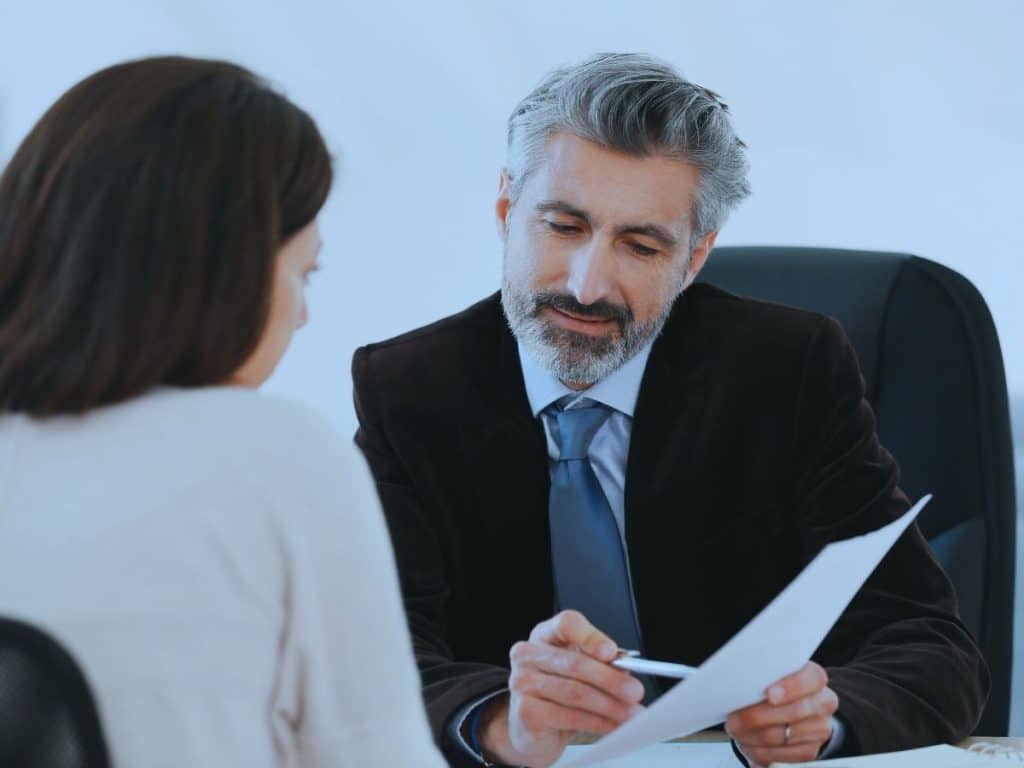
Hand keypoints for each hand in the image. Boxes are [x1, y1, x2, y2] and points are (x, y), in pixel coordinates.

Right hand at [478, 610, 644, 766]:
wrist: (531, 727)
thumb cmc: (558, 692)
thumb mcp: (580, 671)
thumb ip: (601, 663)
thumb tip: (626, 668)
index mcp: (545, 634)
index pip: (566, 624)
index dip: (590, 637)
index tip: (612, 652)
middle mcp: (528, 654)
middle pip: (574, 662)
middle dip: (610, 679)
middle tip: (635, 691)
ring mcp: (522, 683)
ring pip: (575, 693)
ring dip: (609, 705)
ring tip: (630, 713)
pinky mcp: (525, 712)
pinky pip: (569, 717)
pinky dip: (597, 722)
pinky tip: (612, 725)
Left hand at [725, 662, 837, 767]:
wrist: (786, 712)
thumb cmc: (774, 689)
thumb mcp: (770, 676)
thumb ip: (764, 676)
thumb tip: (742, 683)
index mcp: (815, 678)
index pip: (811, 678)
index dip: (790, 687)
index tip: (769, 694)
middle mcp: (823, 703)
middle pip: (794, 711)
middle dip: (757, 717)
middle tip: (734, 719)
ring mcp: (819, 729)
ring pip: (780, 736)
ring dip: (751, 735)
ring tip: (736, 729)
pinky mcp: (810, 751)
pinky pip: (779, 755)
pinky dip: (757, 750)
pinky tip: (747, 742)